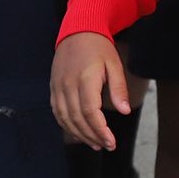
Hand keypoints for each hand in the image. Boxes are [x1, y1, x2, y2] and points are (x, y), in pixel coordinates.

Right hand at [50, 31, 130, 150]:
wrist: (77, 31)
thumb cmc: (98, 48)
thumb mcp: (114, 65)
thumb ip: (119, 88)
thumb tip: (125, 111)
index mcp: (85, 79)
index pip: (89, 112)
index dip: (100, 130)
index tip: (111, 142)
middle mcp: (68, 84)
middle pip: (76, 118)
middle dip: (92, 136)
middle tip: (106, 146)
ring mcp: (58, 86)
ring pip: (64, 117)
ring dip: (79, 133)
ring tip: (94, 143)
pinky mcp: (53, 87)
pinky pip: (57, 111)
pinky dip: (66, 124)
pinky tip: (77, 132)